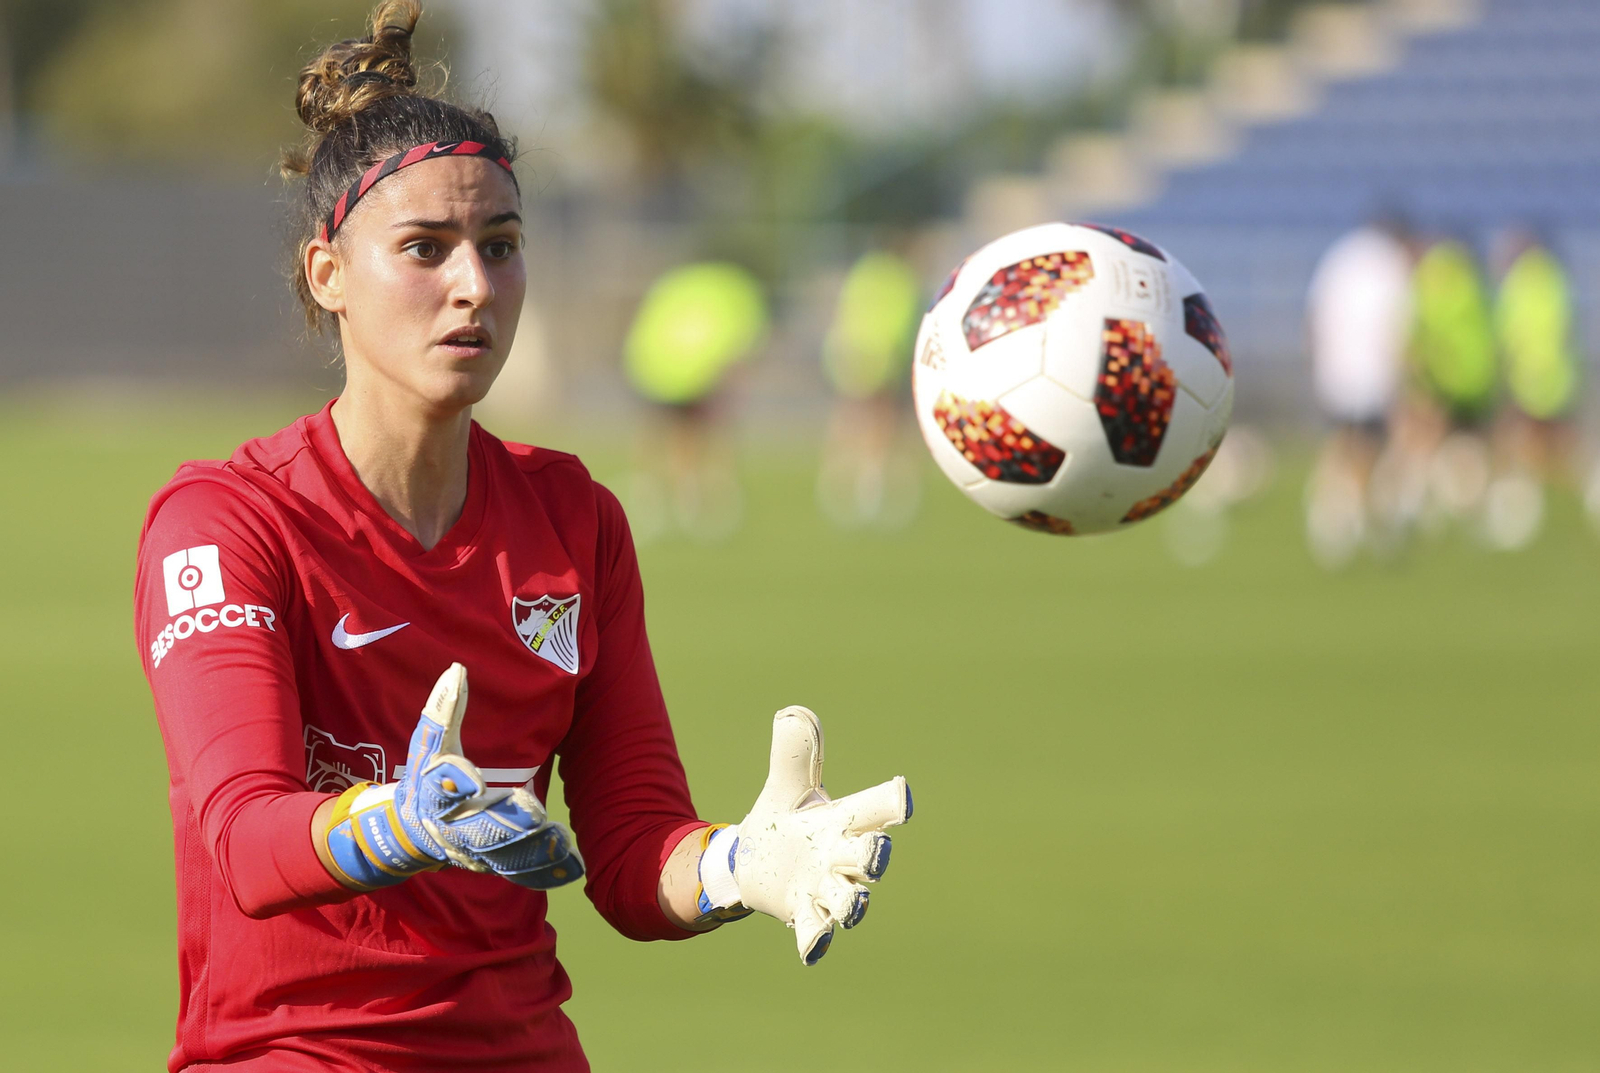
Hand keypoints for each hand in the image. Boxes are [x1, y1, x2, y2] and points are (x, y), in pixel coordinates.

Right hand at [324, 663, 583, 890]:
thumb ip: (444, 710)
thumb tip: (458, 668)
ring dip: (531, 851)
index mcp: (433, 793)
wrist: (409, 833)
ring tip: (560, 842)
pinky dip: (543, 872)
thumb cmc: (425, 778)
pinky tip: (572, 867)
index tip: (475, 779)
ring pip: (502, 856)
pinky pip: (518, 872)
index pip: (441, 787)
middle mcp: (452, 827)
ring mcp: (472, 851)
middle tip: (535, 813)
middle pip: (478, 829)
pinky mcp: (491, 864)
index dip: (455, 783)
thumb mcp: (429, 744)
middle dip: (507, 823)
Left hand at [697, 706, 911, 964]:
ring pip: (847, 899)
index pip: (875, 808)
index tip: (902, 796)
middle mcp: (842, 856)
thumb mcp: (786, 787)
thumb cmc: (785, 818)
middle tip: (878, 852)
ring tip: (853, 908)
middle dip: (874, 856)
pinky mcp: (802, 912)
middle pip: (868, 856)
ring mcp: (825, 888)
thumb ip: (793, 754)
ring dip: (852, 903)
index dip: (890, 802)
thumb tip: (793, 713)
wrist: (755, 861)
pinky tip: (813, 951)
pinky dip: (816, 940)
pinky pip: (814, 930)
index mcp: (843, 820)